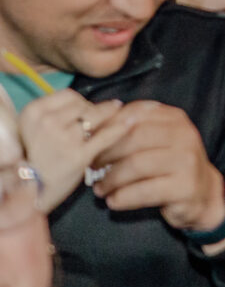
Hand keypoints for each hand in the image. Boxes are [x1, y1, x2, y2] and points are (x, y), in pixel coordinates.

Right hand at [16, 90, 124, 211]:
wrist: (30, 191)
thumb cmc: (36, 158)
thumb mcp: (35, 129)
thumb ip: (57, 113)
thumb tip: (94, 102)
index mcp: (34, 112)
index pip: (69, 95)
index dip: (81, 103)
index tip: (85, 113)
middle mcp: (46, 122)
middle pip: (84, 106)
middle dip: (94, 112)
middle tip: (98, 123)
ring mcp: (63, 138)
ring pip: (95, 118)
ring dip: (108, 119)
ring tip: (121, 116)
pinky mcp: (78, 156)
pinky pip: (105, 136)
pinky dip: (121, 128)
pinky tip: (131, 122)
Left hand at [88, 101, 224, 239]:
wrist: (203, 193)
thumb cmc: (169, 165)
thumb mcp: (156, 141)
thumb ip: (132, 130)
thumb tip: (91, 128)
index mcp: (174, 118)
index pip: (134, 114)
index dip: (107, 127)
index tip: (88, 142)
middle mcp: (184, 134)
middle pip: (134, 137)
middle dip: (106, 153)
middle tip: (91, 167)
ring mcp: (187, 160)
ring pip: (136, 165)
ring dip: (111, 179)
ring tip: (100, 189)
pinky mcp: (185, 186)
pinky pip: (144, 191)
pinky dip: (122, 198)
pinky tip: (114, 201)